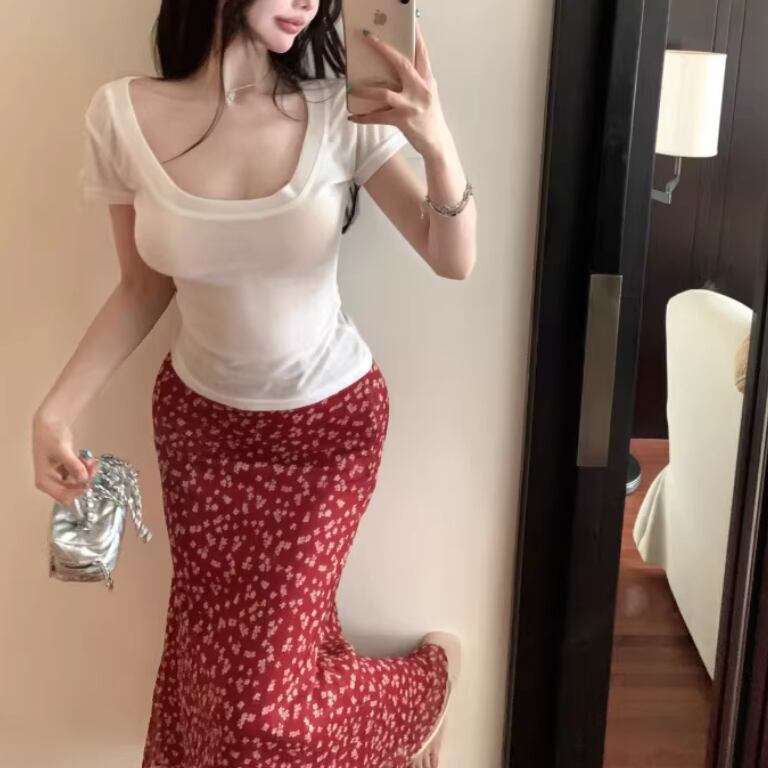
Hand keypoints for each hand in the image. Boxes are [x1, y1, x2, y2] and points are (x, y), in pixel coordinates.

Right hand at [32, 412, 98, 505]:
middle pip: (73, 490)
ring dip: (88, 473)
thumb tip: (84, 480)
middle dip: (86, 479)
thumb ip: (73, 466)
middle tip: (93, 466)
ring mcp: (59, 476)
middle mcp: (51, 482)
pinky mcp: (66, 470)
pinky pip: (80, 474)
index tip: (90, 482)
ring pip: (79, 482)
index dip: (79, 493)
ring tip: (90, 460)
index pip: (64, 497)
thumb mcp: (62, 451)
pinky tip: (88, 459)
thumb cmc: (50, 436)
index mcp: (44, 482)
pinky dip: (86, 468)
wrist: (50, 422)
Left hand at [347, 21, 448, 159]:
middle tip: (368, 37)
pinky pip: (378, 117)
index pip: (422, 52)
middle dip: (383, 49)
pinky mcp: (402, 120)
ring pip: (384, 93)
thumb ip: (416, 80)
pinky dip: (364, 117)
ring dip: (365, 89)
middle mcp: (420, 90)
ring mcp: (411, 105)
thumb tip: (395, 67)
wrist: (436, 142)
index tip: (410, 20)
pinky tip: (353, 117)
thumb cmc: (429, 117)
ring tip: (351, 87)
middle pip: (401, 64)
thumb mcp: (427, 94)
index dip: (415, 35)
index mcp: (427, 80)